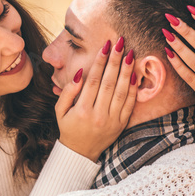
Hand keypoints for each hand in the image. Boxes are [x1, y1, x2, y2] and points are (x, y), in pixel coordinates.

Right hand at [55, 36, 138, 160]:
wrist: (80, 152)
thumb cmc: (69, 128)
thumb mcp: (59, 111)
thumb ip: (67, 92)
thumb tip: (80, 74)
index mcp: (82, 110)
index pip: (93, 80)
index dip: (100, 62)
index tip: (105, 46)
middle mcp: (98, 114)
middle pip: (109, 82)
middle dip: (115, 61)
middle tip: (121, 43)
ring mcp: (112, 120)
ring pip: (122, 91)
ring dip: (127, 71)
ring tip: (130, 54)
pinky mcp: (121, 124)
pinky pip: (129, 104)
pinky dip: (133, 89)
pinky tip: (135, 75)